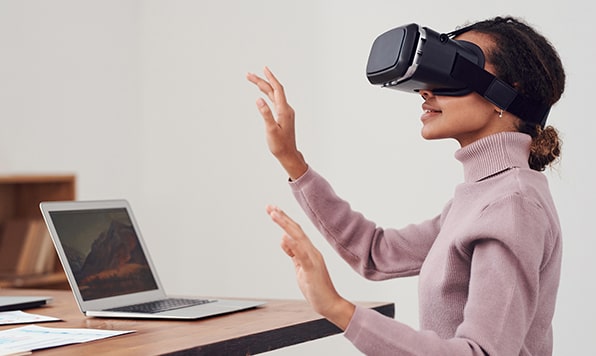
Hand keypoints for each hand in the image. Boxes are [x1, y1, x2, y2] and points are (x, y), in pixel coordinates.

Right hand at [247, 67, 307, 179]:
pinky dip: (267, 94)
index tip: (263, 69)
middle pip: (273, 90)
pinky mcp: (283, 115)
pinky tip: (262, 93)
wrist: (288, 154)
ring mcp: (285, 112)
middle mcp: (286, 109)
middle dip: (262, 81)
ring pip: (273, 95)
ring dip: (263, 86)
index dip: (270, 78)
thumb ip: (265, 114)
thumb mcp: (271, 130)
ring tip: (252, 80)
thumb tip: (258, 99)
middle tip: (248, 75)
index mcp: (284, 110)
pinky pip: (275, 100)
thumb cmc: (280, 145)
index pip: (277, 89)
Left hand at [266, 205, 354, 329]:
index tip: (273, 210)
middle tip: (270, 207)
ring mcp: (312, 259)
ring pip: (298, 237)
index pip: (295, 231)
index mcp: (308, 251)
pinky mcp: (312, 269)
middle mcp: (311, 251)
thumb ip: (294, 254)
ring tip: (274, 214)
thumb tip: (284, 240)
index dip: (284, 220)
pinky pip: (302, 255)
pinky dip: (293, 245)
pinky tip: (284, 237)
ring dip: (285, 224)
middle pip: (296, 230)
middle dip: (282, 217)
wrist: (330, 303)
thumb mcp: (300, 268)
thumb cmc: (316, 287)